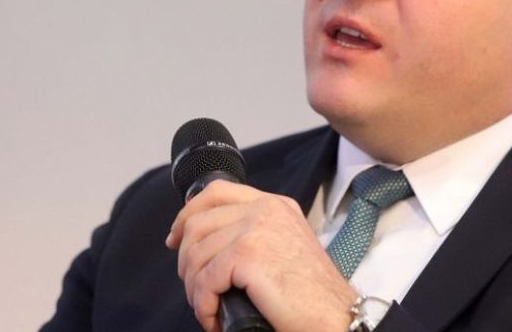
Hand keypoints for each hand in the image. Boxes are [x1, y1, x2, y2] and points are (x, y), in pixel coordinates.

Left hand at [166, 181, 356, 331]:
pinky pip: (204, 280)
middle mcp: (265, 209)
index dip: (187, 215)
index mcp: (274, 204)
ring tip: (208, 309)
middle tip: (195, 289)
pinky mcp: (247, 255)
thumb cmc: (313, 296)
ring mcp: (256, 229)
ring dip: (194, 289)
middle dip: (186, 260)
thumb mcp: (287, 247)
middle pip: (198, 223)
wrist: (336, 318)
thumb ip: (257, 235)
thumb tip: (211, 244)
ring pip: (196, 254)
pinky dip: (203, 304)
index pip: (216, 193)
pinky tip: (214, 318)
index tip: (175, 240)